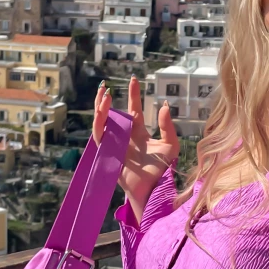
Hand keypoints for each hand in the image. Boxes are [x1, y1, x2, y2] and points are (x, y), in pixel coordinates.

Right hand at [93, 74, 178, 223]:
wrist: (152, 189)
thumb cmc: (162, 169)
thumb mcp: (169, 145)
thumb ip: (167, 126)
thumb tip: (165, 105)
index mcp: (139, 133)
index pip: (133, 109)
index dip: (133, 95)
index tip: (134, 79)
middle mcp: (125, 137)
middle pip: (111, 114)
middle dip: (106, 100)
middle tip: (105, 85)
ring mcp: (115, 145)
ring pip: (102, 123)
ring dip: (101, 109)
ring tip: (104, 95)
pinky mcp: (108, 154)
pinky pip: (100, 137)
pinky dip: (99, 124)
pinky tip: (102, 112)